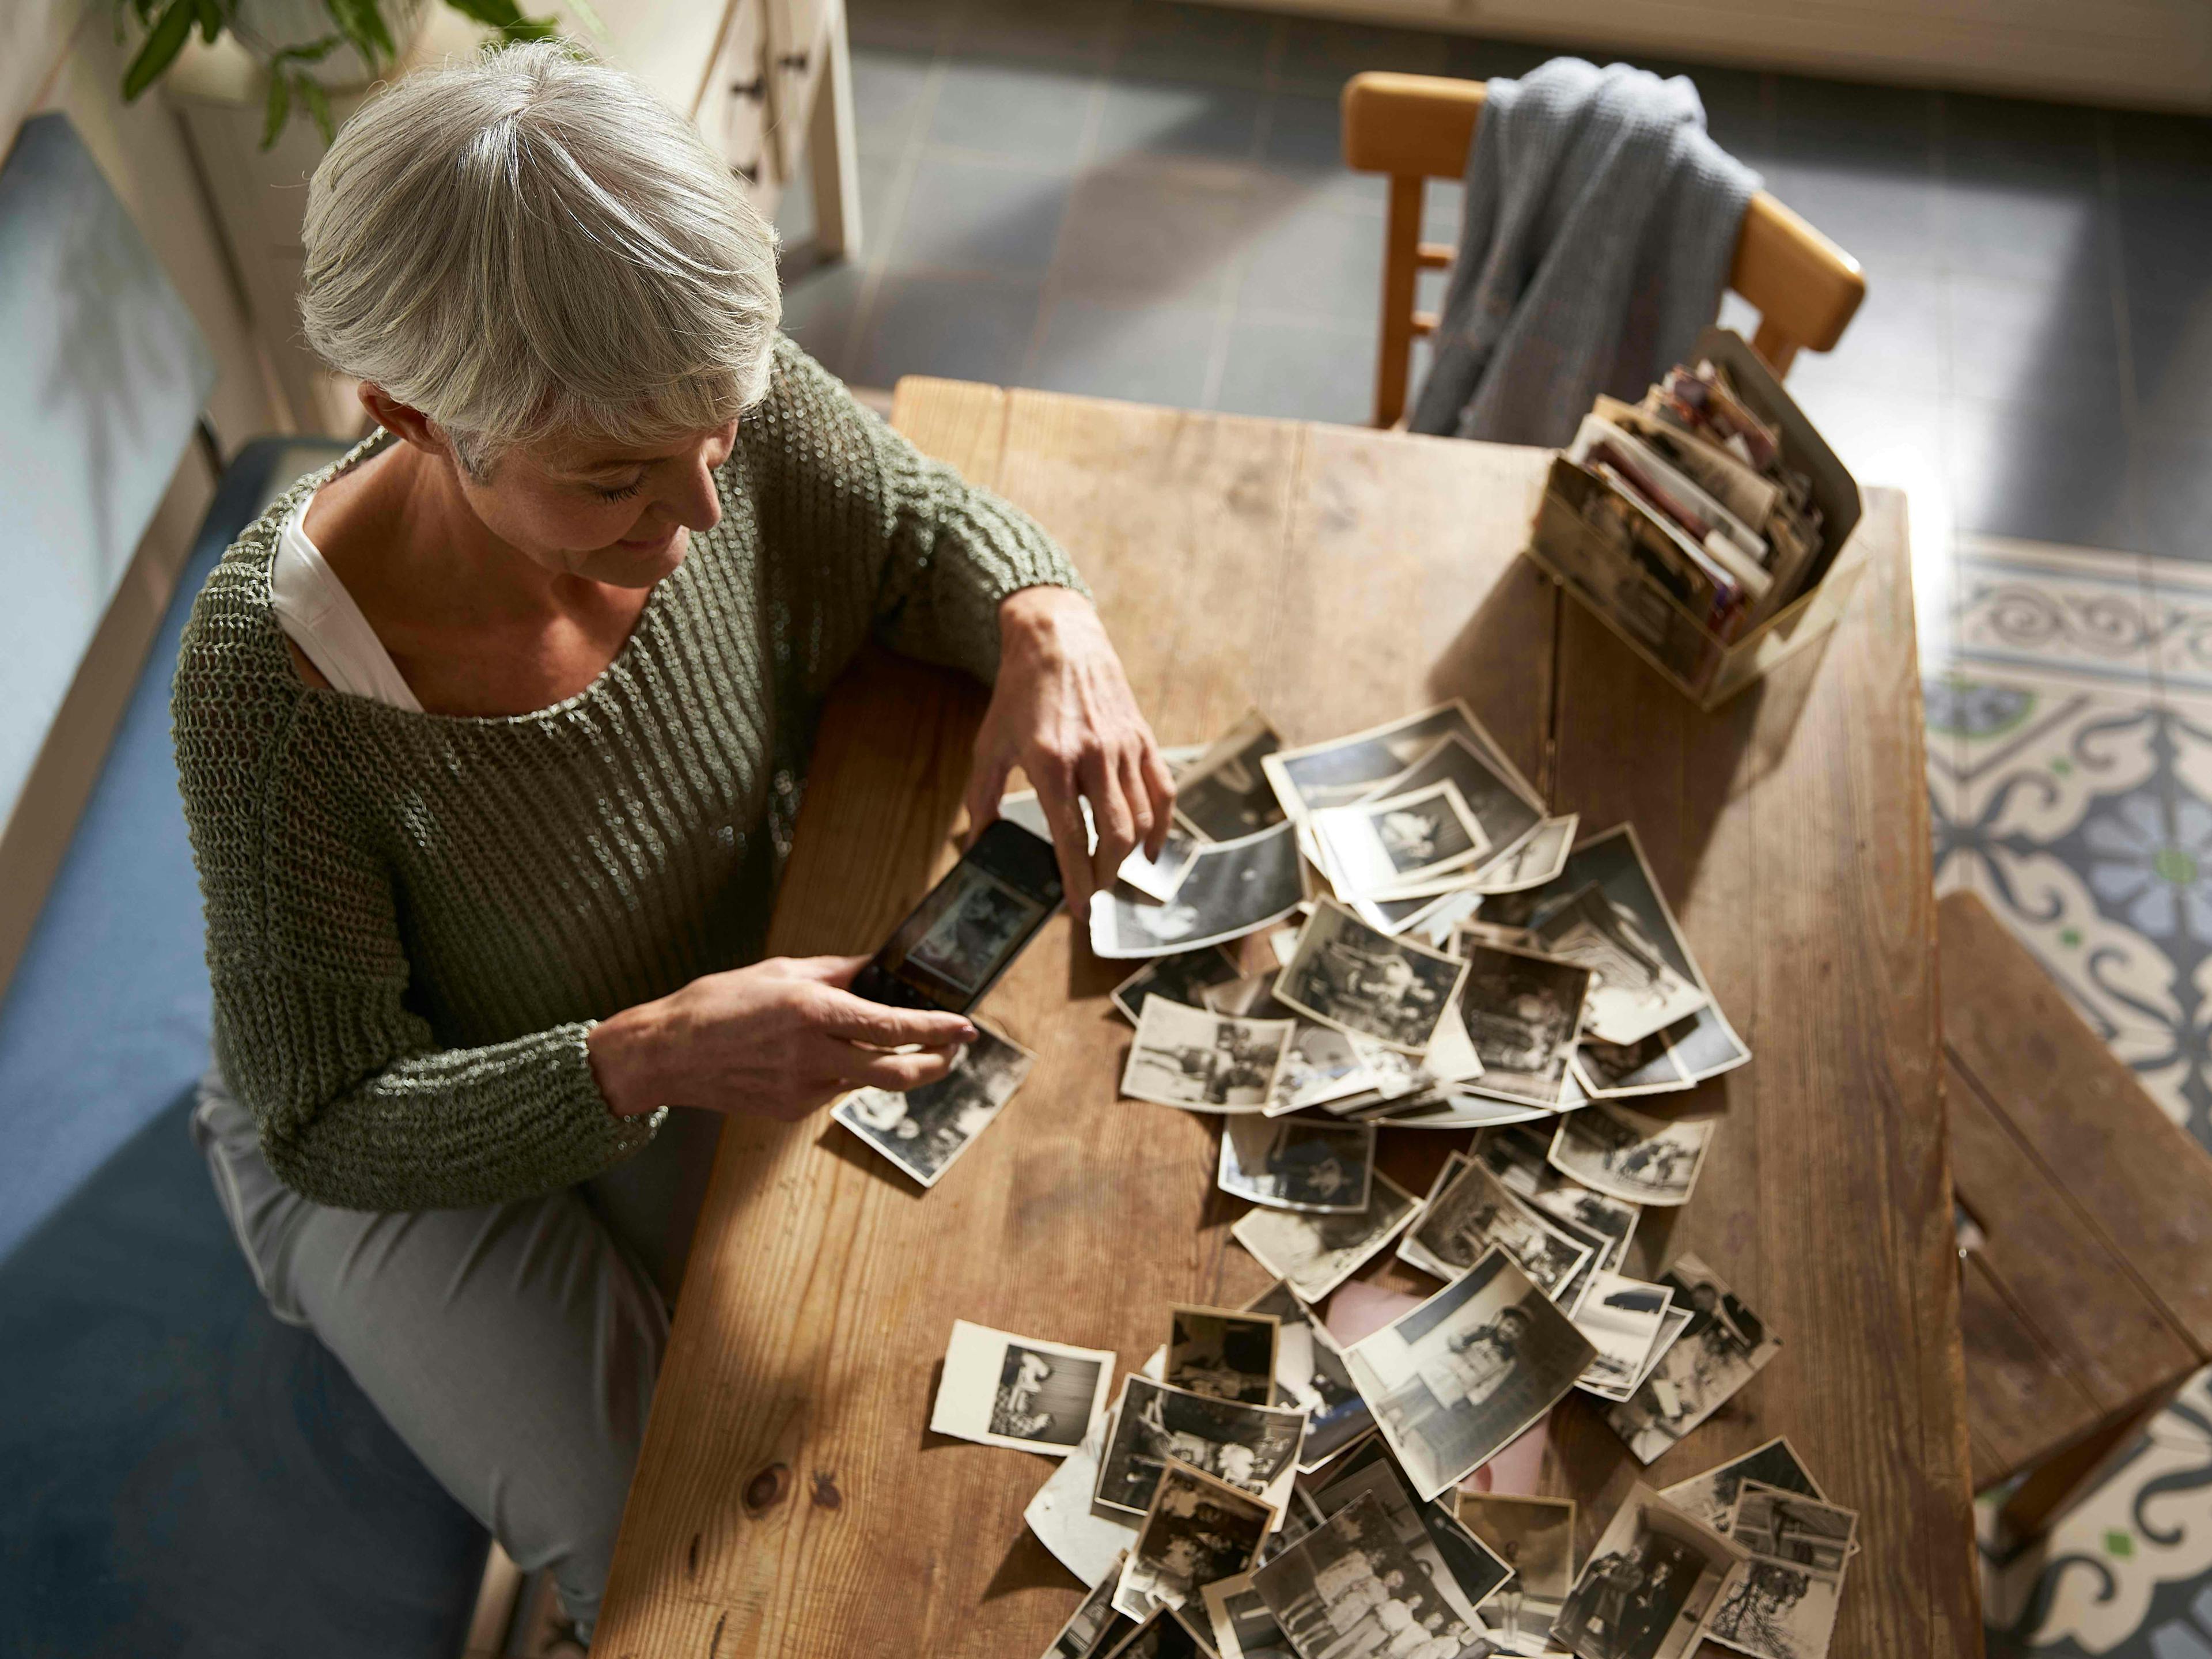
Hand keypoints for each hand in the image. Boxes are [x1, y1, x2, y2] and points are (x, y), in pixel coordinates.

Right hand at [586, 955, 976, 1119]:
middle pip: (897, 1074)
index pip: (893, 1026)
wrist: (666, 1053)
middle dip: (935, 1065)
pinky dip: (839, 1073)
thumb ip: (836, 972)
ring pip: (864, 1082)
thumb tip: (876, 968)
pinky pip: (832, 1091)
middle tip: (952, 1052)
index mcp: (812, 1012)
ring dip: (884, 1065)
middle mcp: (813, 1055)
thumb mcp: (780, 971)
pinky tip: (816, 1056)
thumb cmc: (717, 1004)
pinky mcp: (790, 1111)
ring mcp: (802, 1090)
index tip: (966, 1026)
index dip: (937, 1029)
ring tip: (883, 1044)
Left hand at [965, 587, 1175, 916]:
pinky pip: (1162, 793)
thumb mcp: (989, 745)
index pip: (1071, 836)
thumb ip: (982, 799)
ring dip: (1128, 857)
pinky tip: (1148, 850)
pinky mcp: (1143, 739)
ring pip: (1141, 819)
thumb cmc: (1019, 694)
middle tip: (1093, 892)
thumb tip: (978, 846)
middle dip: (1105, 875)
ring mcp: (1123, 747)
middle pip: (1114, 836)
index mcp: (1050, 761)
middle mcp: (1093, 755)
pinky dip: (1161, 827)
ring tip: (1110, 872)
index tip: (1078, 910)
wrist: (1058, 639)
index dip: (1077, 880)